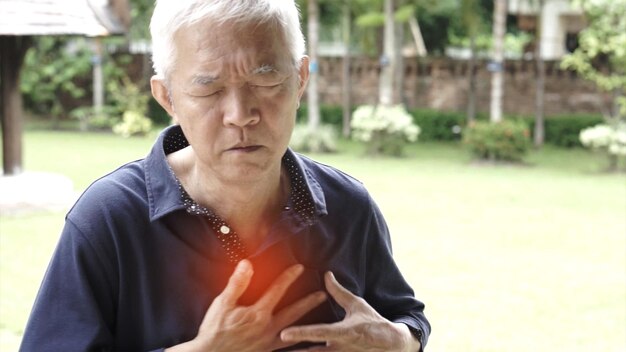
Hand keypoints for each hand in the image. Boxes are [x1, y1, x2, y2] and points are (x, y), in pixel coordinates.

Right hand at [166, 260, 326, 351]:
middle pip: (293, 313)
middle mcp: (268, 329)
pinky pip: (287, 349)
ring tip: (321, 321)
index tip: (300, 268)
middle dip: (309, 302)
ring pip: (294, 333)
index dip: (289, 277)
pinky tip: (304, 344)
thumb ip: (237, 284)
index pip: (277, 291)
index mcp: (258, 314)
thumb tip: (247, 264)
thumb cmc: (214, 331)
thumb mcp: (222, 304)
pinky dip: (297, 346)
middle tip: (323, 295)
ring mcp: (268, 344)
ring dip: (308, 325)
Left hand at [280, 272, 420, 351]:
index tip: (283, 334)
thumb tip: (326, 275)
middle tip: (272, 351)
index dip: (300, 333)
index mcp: (342, 333)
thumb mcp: (357, 305)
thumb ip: (339, 292)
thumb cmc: (372, 322)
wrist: (391, 345)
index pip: (317, 333)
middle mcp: (338, 349)